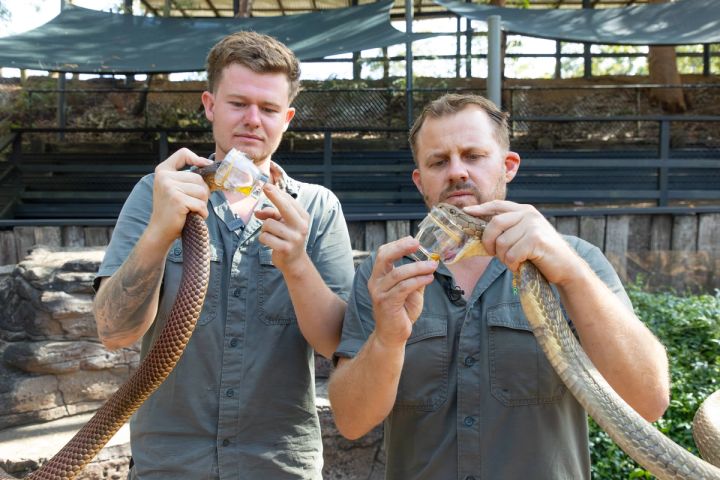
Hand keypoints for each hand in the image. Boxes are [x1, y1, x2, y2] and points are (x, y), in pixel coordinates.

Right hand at [147, 148, 212, 245]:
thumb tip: (209, 164)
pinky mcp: (177, 199)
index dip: (197, 158)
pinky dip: (201, 213)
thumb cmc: (172, 210)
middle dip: (202, 193)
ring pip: (202, 191)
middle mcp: (164, 176)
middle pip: (198, 178)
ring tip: (190, 210)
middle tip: (193, 204)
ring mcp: (170, 187)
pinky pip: (201, 204)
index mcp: (163, 171)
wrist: (160, 231)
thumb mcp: (175, 188)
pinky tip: (192, 216)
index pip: (183, 153)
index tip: (206, 165)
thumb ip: (186, 177)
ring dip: (202, 204)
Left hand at [254, 183, 309, 275]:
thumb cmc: (287, 238)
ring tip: (271, 235)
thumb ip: (272, 215)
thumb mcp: (282, 224)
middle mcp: (301, 226)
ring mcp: (294, 238)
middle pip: (285, 207)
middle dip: (274, 196)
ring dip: (264, 229)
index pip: (289, 201)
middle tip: (265, 187)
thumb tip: (258, 212)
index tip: (267, 185)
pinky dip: (263, 239)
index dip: (276, 192)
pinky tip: (270, 243)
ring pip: (269, 224)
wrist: (294, 262)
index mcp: (303, 217)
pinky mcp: (285, 248)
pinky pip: (265, 237)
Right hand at [368, 237, 437, 348]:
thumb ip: (416, 277)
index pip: (384, 253)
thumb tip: (430, 262)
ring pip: (398, 273)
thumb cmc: (401, 312)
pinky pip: (404, 287)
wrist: (393, 335)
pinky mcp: (387, 303)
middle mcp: (375, 282)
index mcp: (379, 276)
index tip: (414, 240)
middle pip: (384, 257)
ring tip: (433, 266)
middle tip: (418, 244)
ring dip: (418, 267)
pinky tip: (429, 279)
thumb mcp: (411, 291)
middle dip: (401, 247)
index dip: (398, 244)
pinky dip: (418, 281)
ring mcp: (379, 293)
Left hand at [463, 200, 579, 285]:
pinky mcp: (536, 240)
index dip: (480, 209)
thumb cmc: (541, 253)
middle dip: (488, 242)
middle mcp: (528, 214)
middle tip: (493, 254)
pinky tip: (521, 266)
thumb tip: (481, 233)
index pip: (497, 205)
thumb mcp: (524, 235)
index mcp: (524, 210)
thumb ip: (508, 229)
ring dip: (503, 258)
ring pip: (502, 243)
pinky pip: (511, 255)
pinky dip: (512, 265)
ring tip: (514, 262)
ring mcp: (533, 226)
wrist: (566, 267)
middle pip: (494, 224)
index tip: (467, 212)